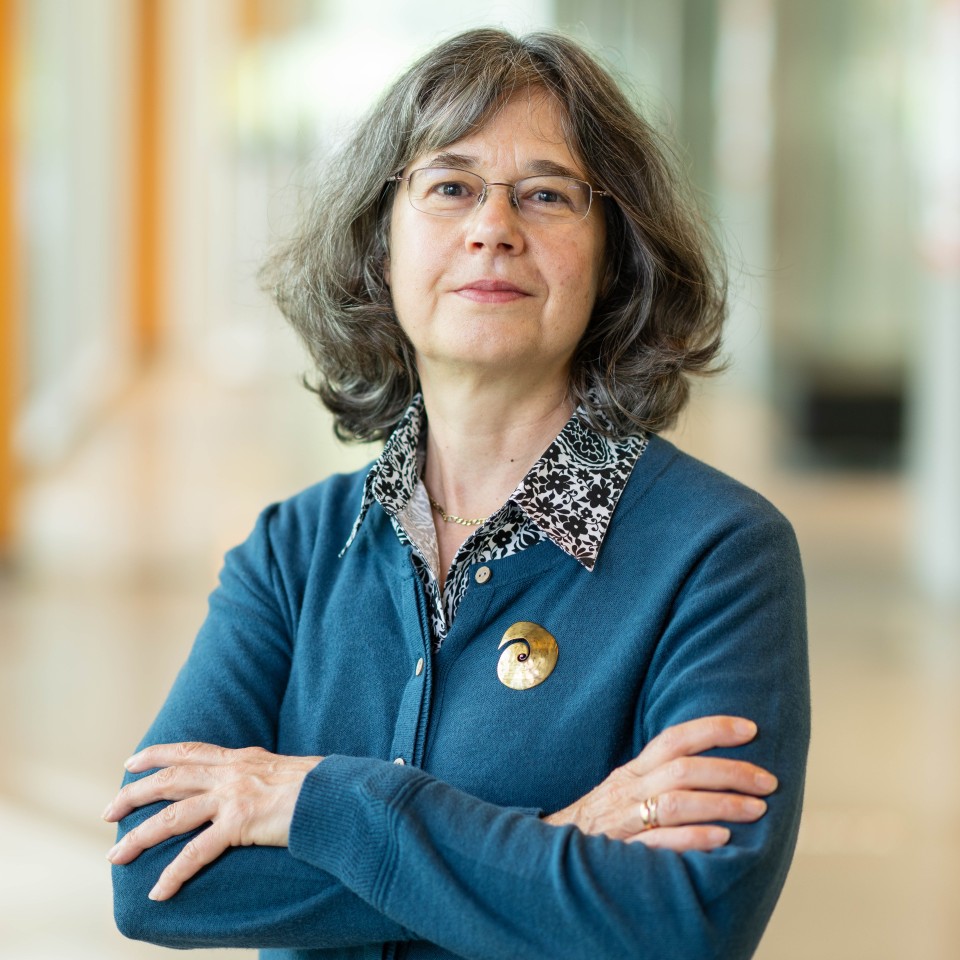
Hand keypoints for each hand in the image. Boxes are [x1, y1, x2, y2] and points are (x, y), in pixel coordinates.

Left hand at [103, 742, 322, 900]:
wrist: (336, 794)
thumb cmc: (320, 786)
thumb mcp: (284, 770)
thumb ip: (262, 774)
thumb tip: (258, 784)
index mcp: (241, 758)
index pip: (190, 750)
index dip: (157, 754)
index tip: (131, 762)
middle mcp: (231, 772)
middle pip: (170, 779)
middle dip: (134, 794)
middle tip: (109, 812)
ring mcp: (233, 796)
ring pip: (173, 815)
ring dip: (139, 836)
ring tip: (115, 855)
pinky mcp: (240, 823)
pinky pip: (197, 852)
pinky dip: (174, 873)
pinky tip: (158, 892)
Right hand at [543, 716, 775, 851]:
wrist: (555, 856)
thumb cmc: (601, 822)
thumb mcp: (625, 790)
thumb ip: (658, 777)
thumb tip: (711, 764)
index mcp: (633, 771)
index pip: (674, 739)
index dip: (712, 729)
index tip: (750, 729)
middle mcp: (629, 790)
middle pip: (683, 769)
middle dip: (730, 771)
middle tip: (768, 781)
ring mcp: (625, 821)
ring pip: (675, 802)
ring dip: (721, 803)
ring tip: (757, 810)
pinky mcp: (623, 852)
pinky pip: (660, 842)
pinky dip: (693, 837)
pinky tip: (722, 839)